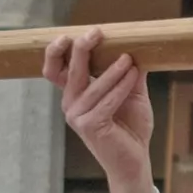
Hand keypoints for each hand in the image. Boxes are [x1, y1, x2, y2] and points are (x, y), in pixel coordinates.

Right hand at [46, 29, 157, 192]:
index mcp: (74, 94)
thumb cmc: (130, 127)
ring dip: (112, 70)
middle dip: (81, 49)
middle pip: (69, 70)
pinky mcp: (89, 126)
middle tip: (96, 33)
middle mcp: (70, 104)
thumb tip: (137, 44)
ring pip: (93, 85)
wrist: (134, 160)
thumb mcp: (131, 93)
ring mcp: (77, 116)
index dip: (55, 51)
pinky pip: (106, 101)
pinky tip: (133, 75)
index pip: (55, 69)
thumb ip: (128, 71)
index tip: (70, 35)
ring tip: (129, 59)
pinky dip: (120, 87)